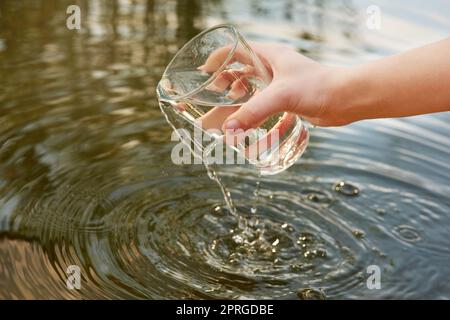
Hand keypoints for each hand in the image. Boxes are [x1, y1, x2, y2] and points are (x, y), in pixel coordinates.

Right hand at [218, 42, 344, 129]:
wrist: (347, 100)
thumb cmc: (318, 88)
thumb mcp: (281, 96)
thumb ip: (253, 112)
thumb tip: (228, 130)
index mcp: (269, 56)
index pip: (235, 50)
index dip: (217, 60)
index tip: (203, 75)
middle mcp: (273, 68)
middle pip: (241, 72)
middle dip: (224, 86)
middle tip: (210, 99)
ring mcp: (281, 84)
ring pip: (252, 92)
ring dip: (238, 103)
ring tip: (224, 117)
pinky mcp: (289, 101)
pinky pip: (265, 107)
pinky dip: (255, 117)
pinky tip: (249, 130)